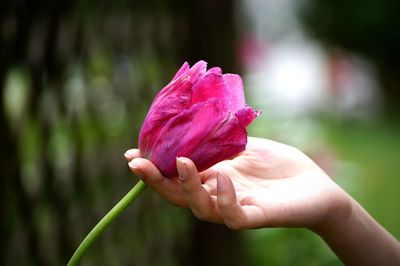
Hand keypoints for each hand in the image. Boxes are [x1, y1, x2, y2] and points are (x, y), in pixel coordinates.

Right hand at [124, 137, 349, 229]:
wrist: (316, 185)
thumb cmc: (279, 165)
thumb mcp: (242, 146)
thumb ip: (217, 140)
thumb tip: (188, 125)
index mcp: (212, 178)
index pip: (176, 177)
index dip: (154, 168)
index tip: (132, 154)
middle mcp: (217, 196)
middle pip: (179, 196)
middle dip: (156, 181)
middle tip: (138, 163)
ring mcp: (235, 208)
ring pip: (200, 208)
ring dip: (187, 187)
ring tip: (181, 162)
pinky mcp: (256, 216)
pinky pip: (232, 216)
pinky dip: (224, 198)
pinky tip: (223, 178)